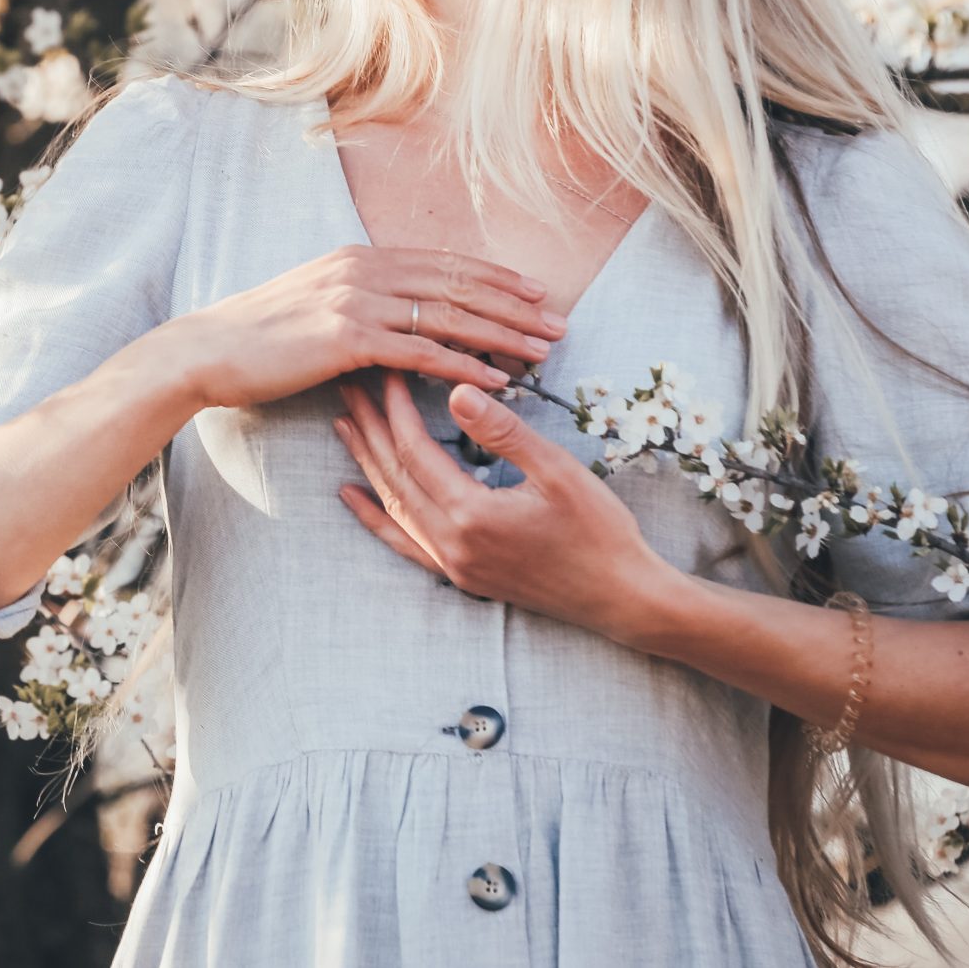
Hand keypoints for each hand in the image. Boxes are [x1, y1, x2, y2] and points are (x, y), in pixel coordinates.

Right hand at [159, 244, 567, 413]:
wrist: (209, 351)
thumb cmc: (260, 337)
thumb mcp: (316, 302)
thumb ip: (360, 300)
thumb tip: (399, 313)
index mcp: (361, 257)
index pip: (446, 264)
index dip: (497, 278)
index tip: (537, 293)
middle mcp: (365, 269)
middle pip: (460, 284)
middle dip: (516, 305)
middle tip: (559, 322)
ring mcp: (357, 300)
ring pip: (450, 316)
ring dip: (504, 335)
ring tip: (543, 352)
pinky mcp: (348, 338)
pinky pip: (422, 353)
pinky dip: (465, 366)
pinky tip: (497, 380)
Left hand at [330, 368, 681, 645]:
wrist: (622, 599)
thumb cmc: (600, 532)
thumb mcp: (558, 472)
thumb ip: (505, 432)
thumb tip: (458, 390)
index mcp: (471, 514)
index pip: (415, 450)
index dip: (395, 407)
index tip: (385, 370)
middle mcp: (450, 544)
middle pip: (394, 475)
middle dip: (370, 426)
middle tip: (347, 384)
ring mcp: (452, 564)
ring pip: (394, 506)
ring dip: (368, 462)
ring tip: (346, 424)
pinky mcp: (461, 576)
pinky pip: (404, 543)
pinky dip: (376, 517)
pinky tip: (353, 495)